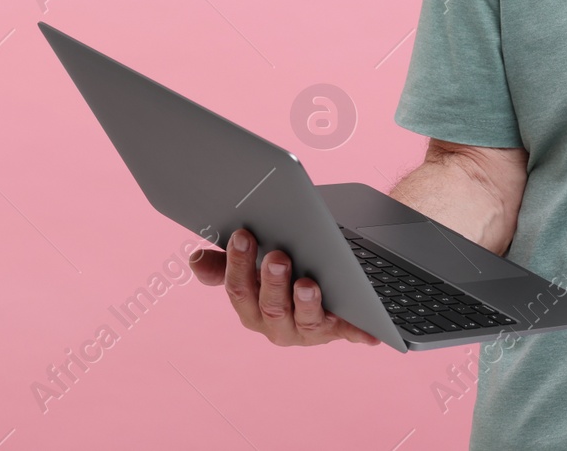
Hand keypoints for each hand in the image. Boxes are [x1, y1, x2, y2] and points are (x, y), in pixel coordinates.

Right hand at [189, 228, 381, 346]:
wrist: (321, 285)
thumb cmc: (280, 273)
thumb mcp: (252, 266)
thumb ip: (224, 264)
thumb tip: (196, 260)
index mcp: (251, 309)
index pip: (238, 290)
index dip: (238, 264)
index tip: (243, 234)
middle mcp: (277, 326)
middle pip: (271, 307)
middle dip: (272, 282)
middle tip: (278, 256)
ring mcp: (309, 330)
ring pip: (304, 321)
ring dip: (305, 302)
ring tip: (308, 283)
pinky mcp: (340, 330)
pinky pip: (350, 331)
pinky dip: (359, 332)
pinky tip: (369, 330)